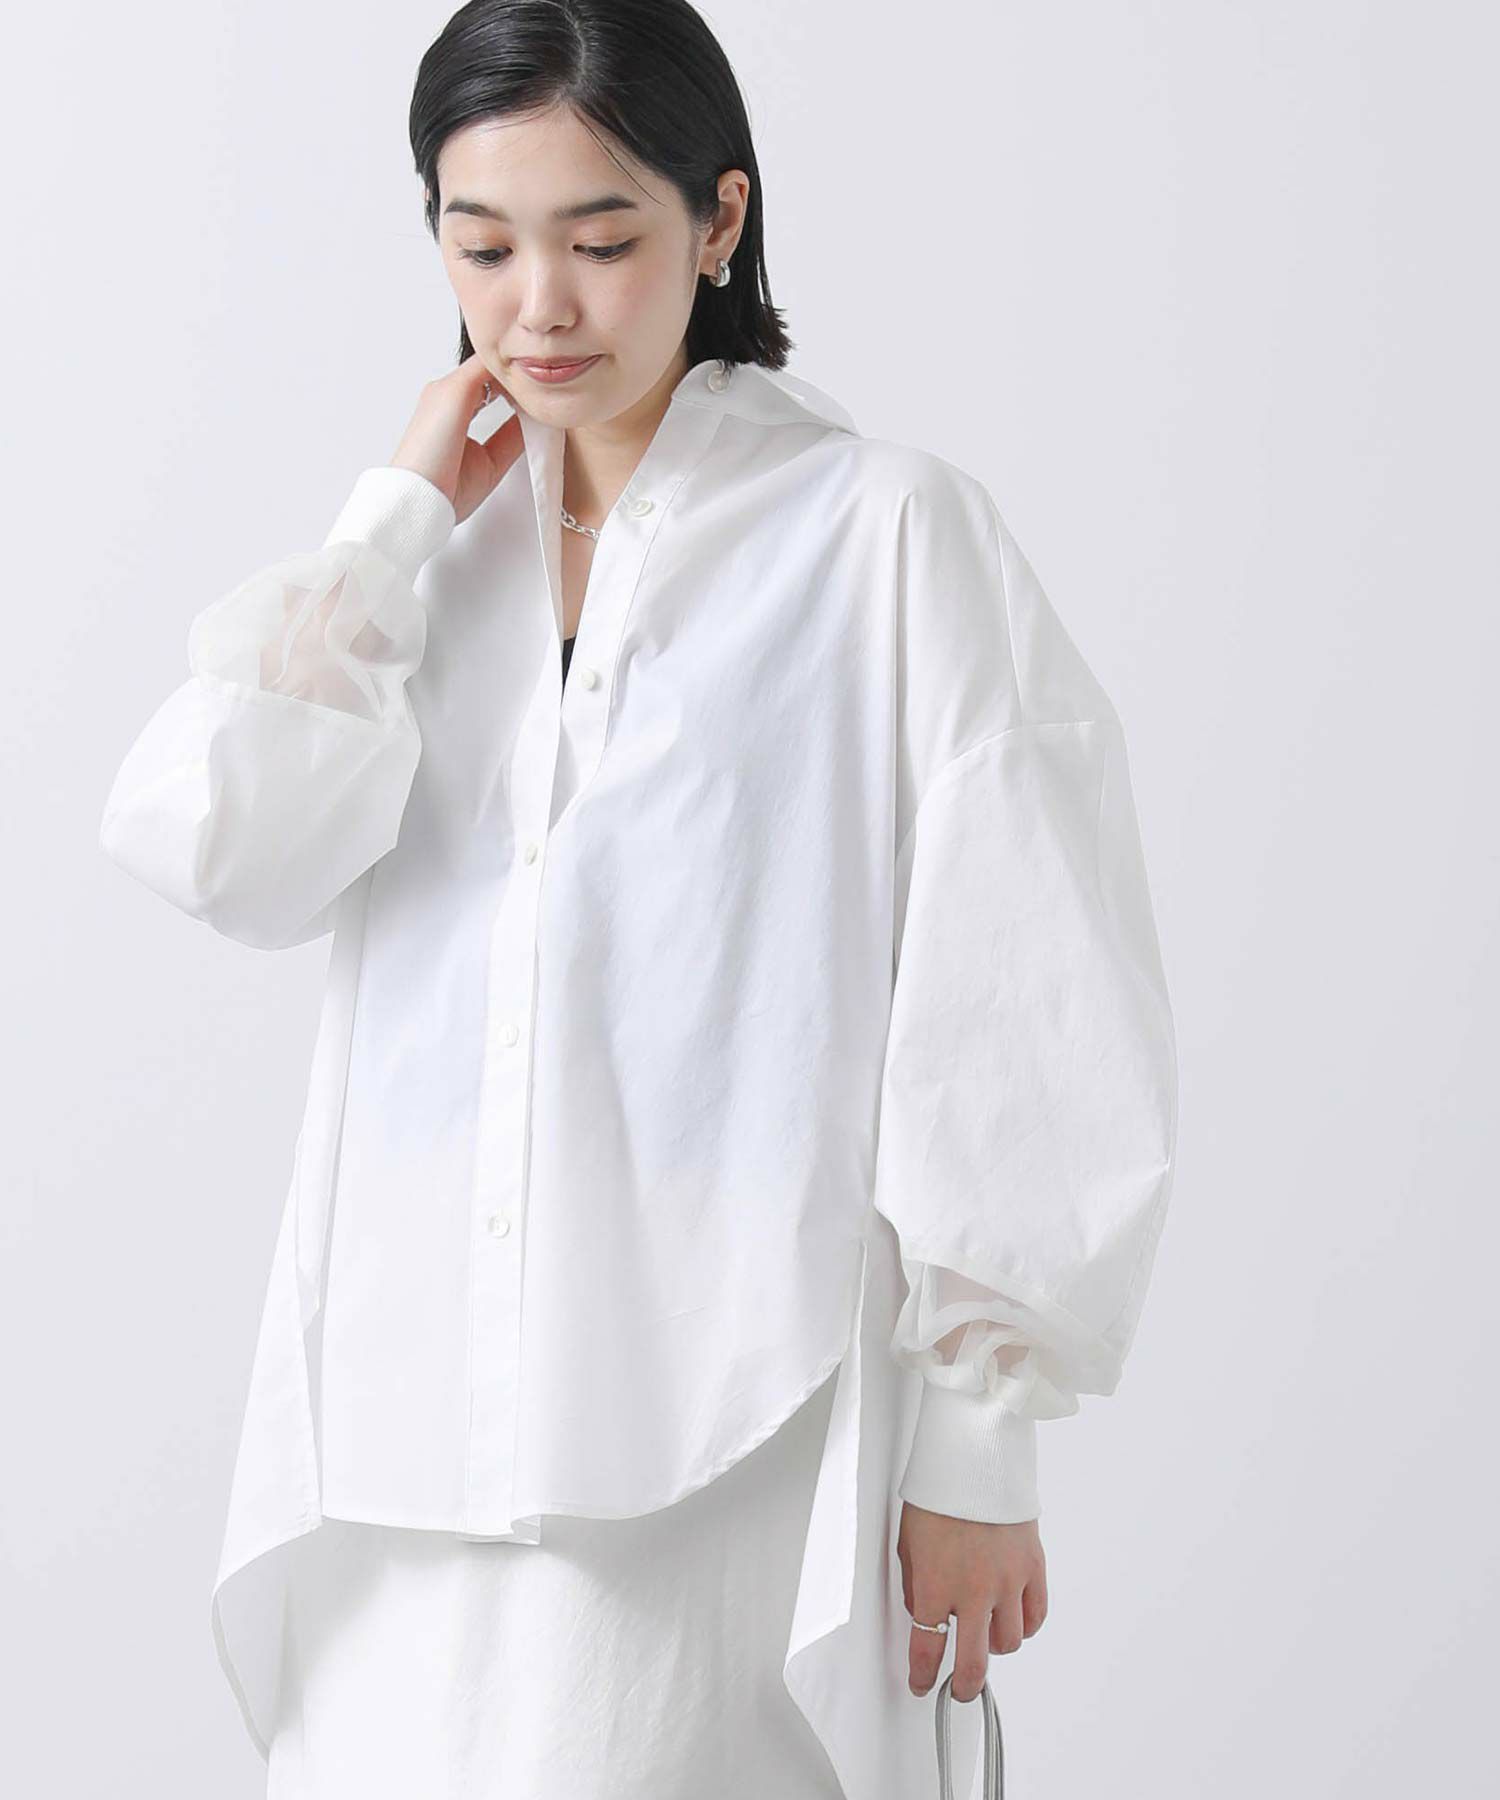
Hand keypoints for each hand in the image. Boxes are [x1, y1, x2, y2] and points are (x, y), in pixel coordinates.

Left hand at [390, 351, 524, 525]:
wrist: (422, 497)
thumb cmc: (427, 446)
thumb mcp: (454, 392)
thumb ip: (480, 370)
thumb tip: (505, 357)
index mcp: (446, 393)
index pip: (481, 366)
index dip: (504, 359)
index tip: (528, 355)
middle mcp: (459, 414)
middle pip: (496, 388)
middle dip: (517, 380)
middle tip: (539, 374)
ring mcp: (474, 440)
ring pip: (508, 413)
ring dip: (525, 404)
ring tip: (542, 395)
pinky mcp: (488, 466)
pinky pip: (515, 442)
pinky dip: (531, 432)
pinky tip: (541, 423)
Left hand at [897, 1501, 1047, 1701]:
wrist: (975, 1460)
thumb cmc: (938, 1496)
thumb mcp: (908, 1542)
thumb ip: (914, 1584)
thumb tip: (922, 1614)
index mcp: (935, 1584)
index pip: (927, 1648)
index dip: (921, 1675)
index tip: (920, 1685)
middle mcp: (973, 1591)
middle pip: (972, 1663)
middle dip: (963, 1686)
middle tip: (960, 1690)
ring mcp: (1007, 1582)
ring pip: (1007, 1643)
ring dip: (994, 1647)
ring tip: (985, 1634)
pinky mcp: (1033, 1569)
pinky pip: (1034, 1617)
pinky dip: (1024, 1626)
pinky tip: (1012, 1618)